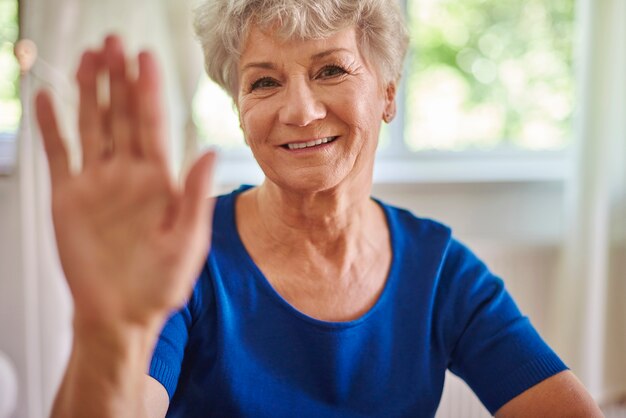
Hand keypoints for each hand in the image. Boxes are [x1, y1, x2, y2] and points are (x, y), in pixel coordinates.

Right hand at [35, 36, 215, 332]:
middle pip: (121, 116)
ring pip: (92, 126)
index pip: (152, 124)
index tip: (145, 59)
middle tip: (114, 43)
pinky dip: (52, 128)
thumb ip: (195, 196)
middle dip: (118, 80)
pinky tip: (50, 101)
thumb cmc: (160, 283)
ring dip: (89, 93)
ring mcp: (97, 184)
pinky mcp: (69, 198)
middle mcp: (128, 175)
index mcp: (159, 181)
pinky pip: (59, 155)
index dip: (148, 91)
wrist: (121, 313)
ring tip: (88, 58)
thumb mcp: (187, 240)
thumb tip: (208, 152)